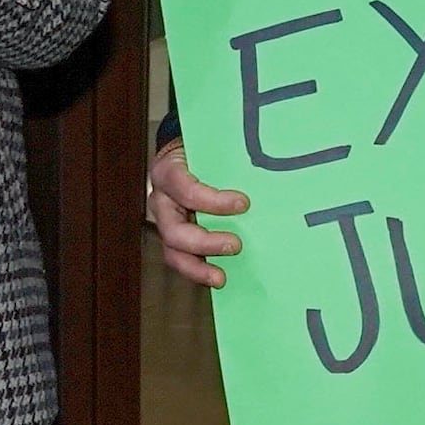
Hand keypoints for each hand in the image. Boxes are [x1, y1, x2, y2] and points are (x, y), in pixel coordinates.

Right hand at [145, 138, 244, 287]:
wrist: (186, 153)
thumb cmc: (201, 150)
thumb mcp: (211, 146)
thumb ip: (228, 157)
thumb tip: (264, 168)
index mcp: (167, 173)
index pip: (185, 189)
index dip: (213, 200)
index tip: (243, 203)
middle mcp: (160, 200)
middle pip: (173, 230)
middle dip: (205, 242)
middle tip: (236, 245)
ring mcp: (165, 222)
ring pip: (173, 251)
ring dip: (197, 267)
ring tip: (220, 278)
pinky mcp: (174, 237)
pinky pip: (182, 259)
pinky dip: (200, 270)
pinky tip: (220, 277)